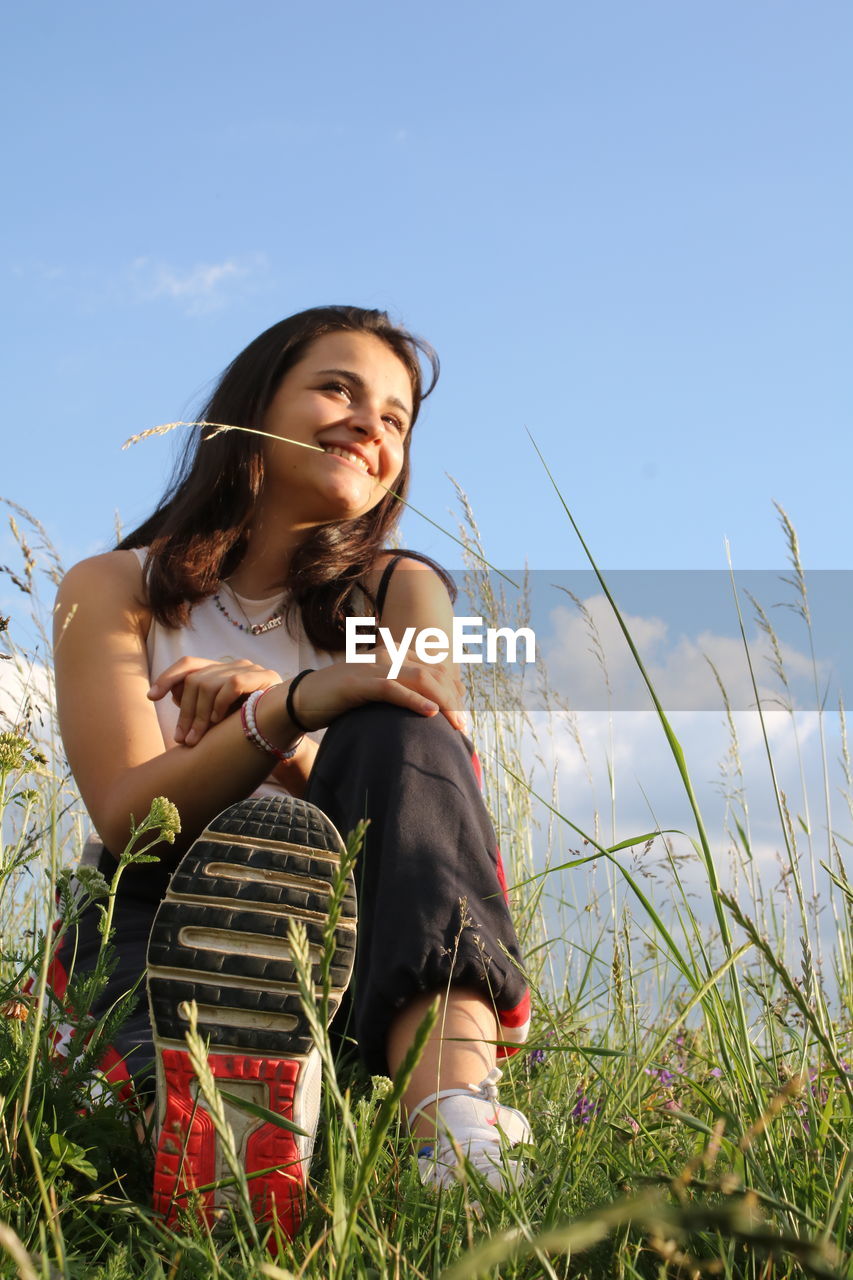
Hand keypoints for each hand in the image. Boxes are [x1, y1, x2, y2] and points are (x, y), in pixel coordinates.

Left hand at [147, 656, 281, 745]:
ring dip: (199, 715)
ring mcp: (249, 668)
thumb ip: (197, 704)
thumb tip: (171, 696)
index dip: (168, 677)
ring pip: (209, 684)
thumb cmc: (247, 725)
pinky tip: (218, 722)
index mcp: (220, 671)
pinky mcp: (264, 677)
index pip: (189, 664)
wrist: (284, 730)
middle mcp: (232, 665)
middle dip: (185, 712)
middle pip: (195, 680)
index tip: (151, 697)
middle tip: (182, 739)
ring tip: (196, 738)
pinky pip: (232, 685)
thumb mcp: (217, 716)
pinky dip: (220, 704)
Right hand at [282, 656, 466, 733]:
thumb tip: (429, 711)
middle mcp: (388, 655)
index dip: (454, 690)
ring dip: (443, 703)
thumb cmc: (343, 699)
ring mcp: (374, 667)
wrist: (304, 698)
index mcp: (394, 654)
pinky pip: (392, 689)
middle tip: (463, 727)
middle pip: (433, 674)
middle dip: (453, 701)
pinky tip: (430, 712)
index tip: (463, 714)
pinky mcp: (359, 683)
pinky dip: (414, 700)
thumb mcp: (378, 692)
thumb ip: (400, 693)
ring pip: (420, 679)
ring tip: (456, 724)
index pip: (436, 668)